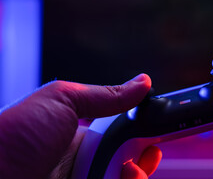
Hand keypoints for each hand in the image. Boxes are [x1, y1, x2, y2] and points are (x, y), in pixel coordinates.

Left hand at [0, 74, 161, 178]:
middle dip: (144, 158)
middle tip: (148, 153)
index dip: (142, 134)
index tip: (156, 133)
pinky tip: (125, 178)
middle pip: (128, 160)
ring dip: (137, 175)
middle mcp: (85, 160)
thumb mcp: (62, 100)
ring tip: (131, 172)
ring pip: (124, 178)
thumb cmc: (15, 135)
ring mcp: (84, 178)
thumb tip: (142, 82)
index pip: (122, 134)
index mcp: (81, 134)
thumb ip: (105, 95)